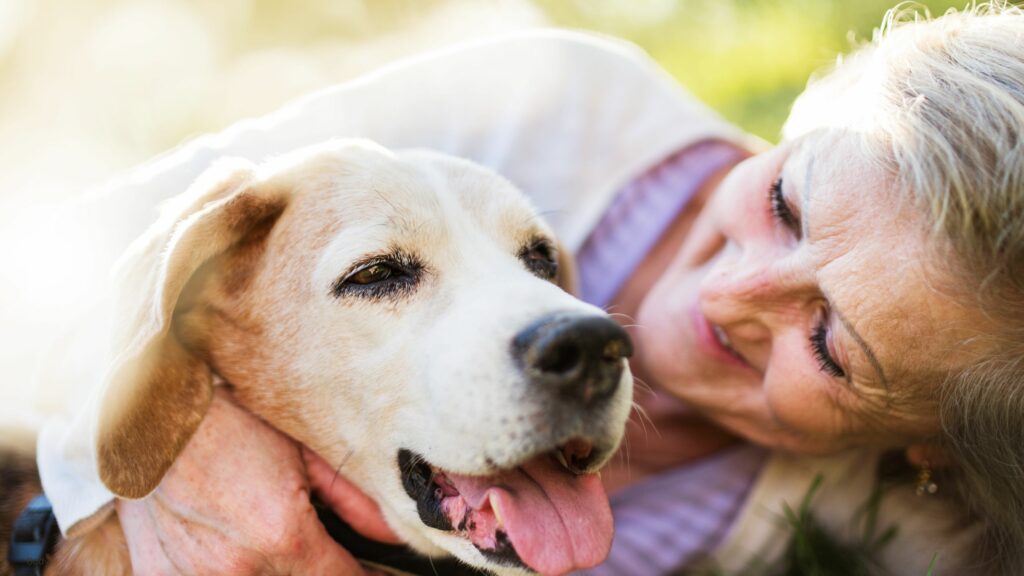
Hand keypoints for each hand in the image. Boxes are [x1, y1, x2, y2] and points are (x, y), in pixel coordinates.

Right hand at [116, 387, 397, 574]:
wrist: (148, 412)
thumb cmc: (230, 421)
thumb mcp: (304, 451)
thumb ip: (354, 499)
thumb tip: (395, 533)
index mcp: (282, 536)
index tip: (372, 571)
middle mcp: (238, 570)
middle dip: (321, 572)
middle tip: (326, 553)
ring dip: (275, 571)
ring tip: (270, 538)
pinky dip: (230, 570)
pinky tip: (232, 546)